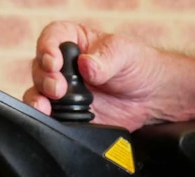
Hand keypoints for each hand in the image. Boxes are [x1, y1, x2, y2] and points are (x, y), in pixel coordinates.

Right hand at [24, 21, 194, 130]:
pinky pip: (51, 116)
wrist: (155, 97)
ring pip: (40, 92)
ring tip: (48, 105)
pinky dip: (47, 118)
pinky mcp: (70, 114)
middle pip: (41, 68)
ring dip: (39, 99)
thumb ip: (105, 60)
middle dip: (45, 78)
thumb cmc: (140, 67)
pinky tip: (52, 119)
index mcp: (75, 42)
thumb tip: (87, 66)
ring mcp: (65, 91)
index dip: (48, 48)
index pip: (52, 38)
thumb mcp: (125, 54)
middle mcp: (65, 65)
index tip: (54, 61)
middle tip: (58, 88)